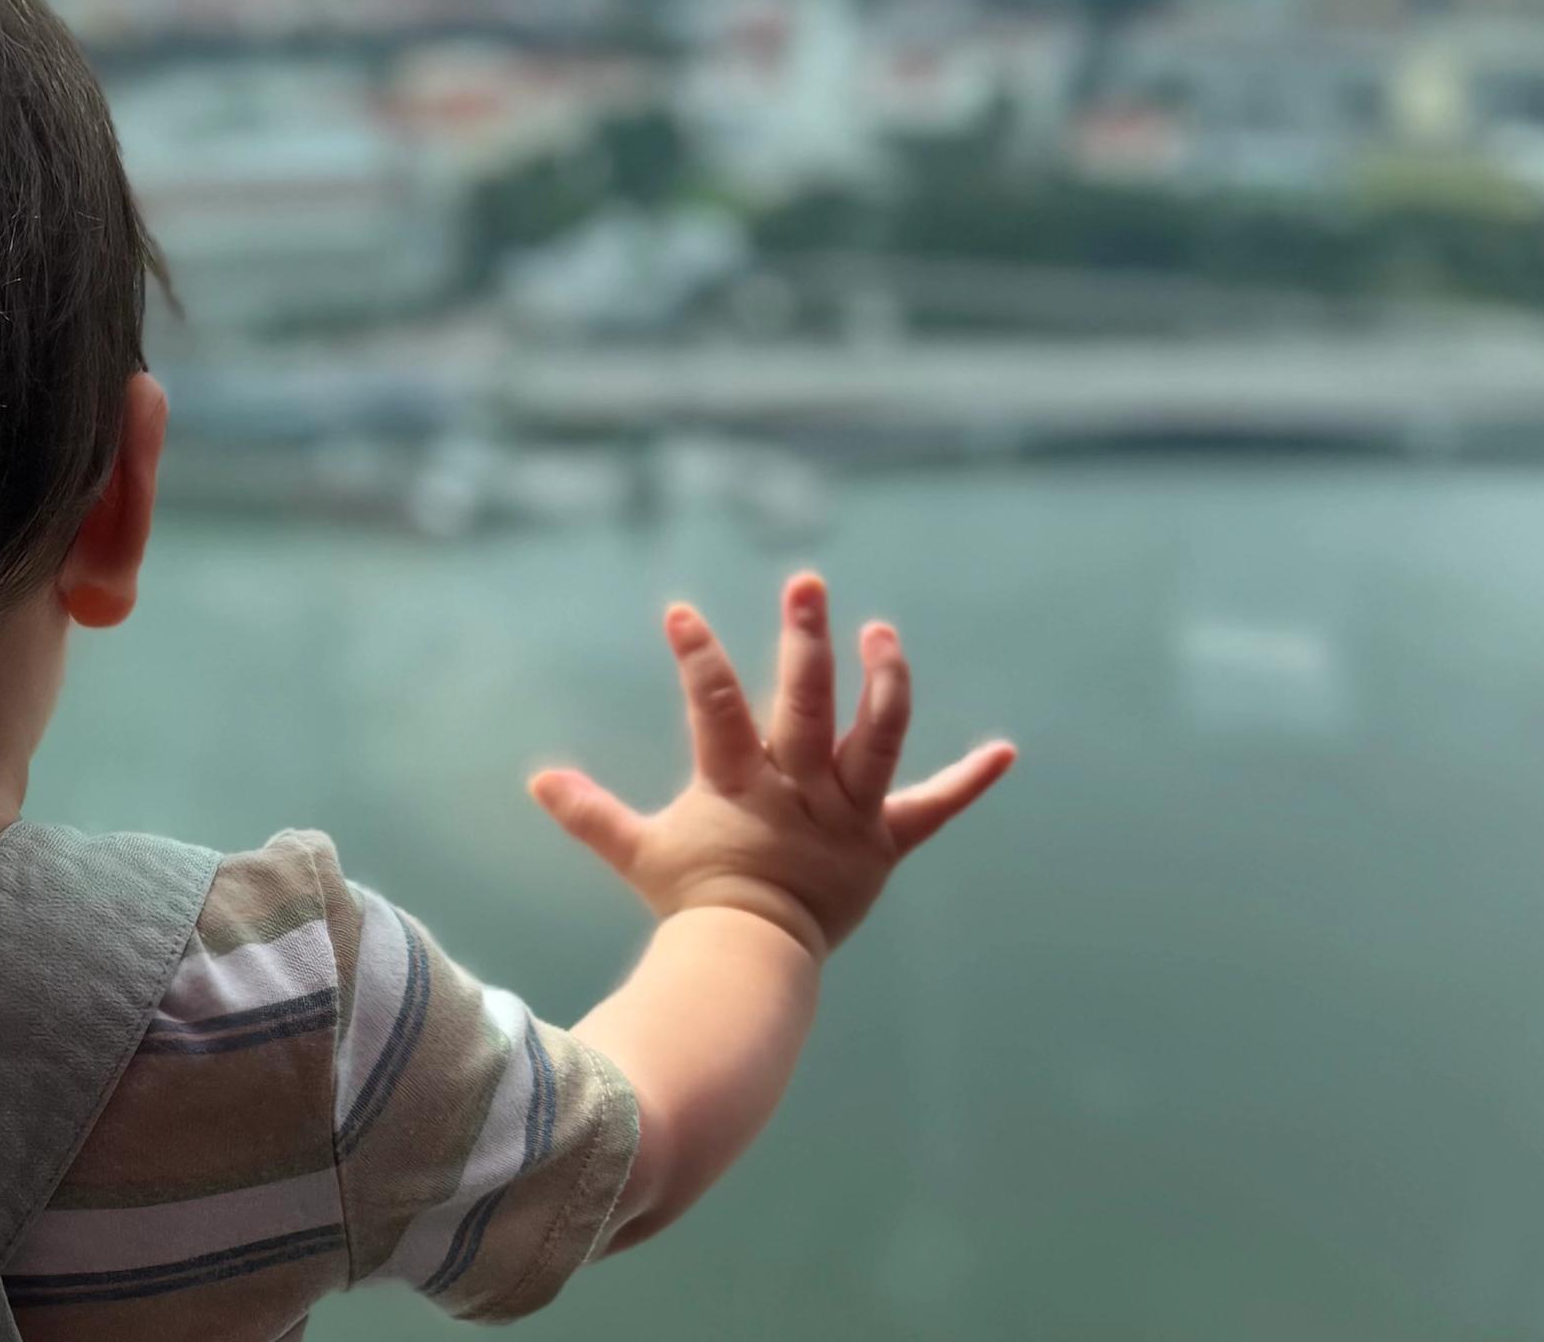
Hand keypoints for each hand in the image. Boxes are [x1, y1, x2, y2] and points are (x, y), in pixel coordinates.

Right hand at [530, 574, 1011, 956]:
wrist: (752, 961)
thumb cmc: (692, 901)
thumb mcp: (638, 852)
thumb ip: (590, 812)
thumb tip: (537, 777)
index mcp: (738, 786)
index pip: (715, 708)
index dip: (698, 658)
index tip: (681, 611)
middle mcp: (798, 790)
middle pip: (805, 705)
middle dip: (806, 639)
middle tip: (807, 582)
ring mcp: (847, 816)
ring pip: (875, 737)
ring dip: (883, 681)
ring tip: (882, 633)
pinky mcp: (885, 844)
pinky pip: (933, 809)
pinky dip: (970, 781)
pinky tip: (1006, 751)